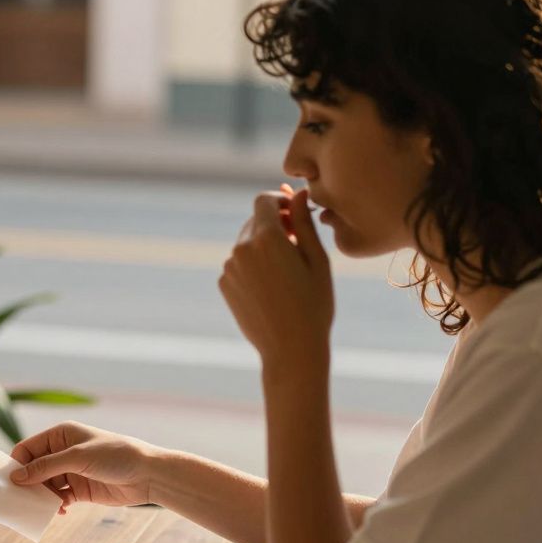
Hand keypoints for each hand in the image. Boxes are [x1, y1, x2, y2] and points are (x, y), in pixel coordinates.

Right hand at [8, 422, 166, 512]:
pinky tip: (58, 511)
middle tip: (19, 500)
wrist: (148, 475)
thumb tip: (17, 477)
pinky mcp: (79, 490)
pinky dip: (54, 506)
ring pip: (45, 486)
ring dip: (41, 497)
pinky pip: (58, 498)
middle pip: (34, 469)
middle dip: (27, 484)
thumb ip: (46, 467)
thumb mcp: (77, 458)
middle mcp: (63, 452)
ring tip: (41, 508)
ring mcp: (71, 472)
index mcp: (60, 435)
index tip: (8, 482)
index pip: (28, 448)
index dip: (16, 464)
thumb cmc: (116, 455)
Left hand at [218, 188, 333, 370]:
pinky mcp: (224, 284)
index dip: (280, 201)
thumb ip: (304, 223)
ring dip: (264, 246)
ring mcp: (229, 268)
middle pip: (255, 221)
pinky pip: (239, 264)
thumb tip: (299, 194)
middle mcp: (241, 249)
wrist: (290, 349)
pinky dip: (254, 265)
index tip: (296, 213)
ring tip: (289, 270)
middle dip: (275, 224)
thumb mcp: (317, 260)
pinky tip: (273, 287)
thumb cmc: (313, 304)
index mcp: (265, 238)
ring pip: (246, 243)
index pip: (264, 201)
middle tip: (299, 241)